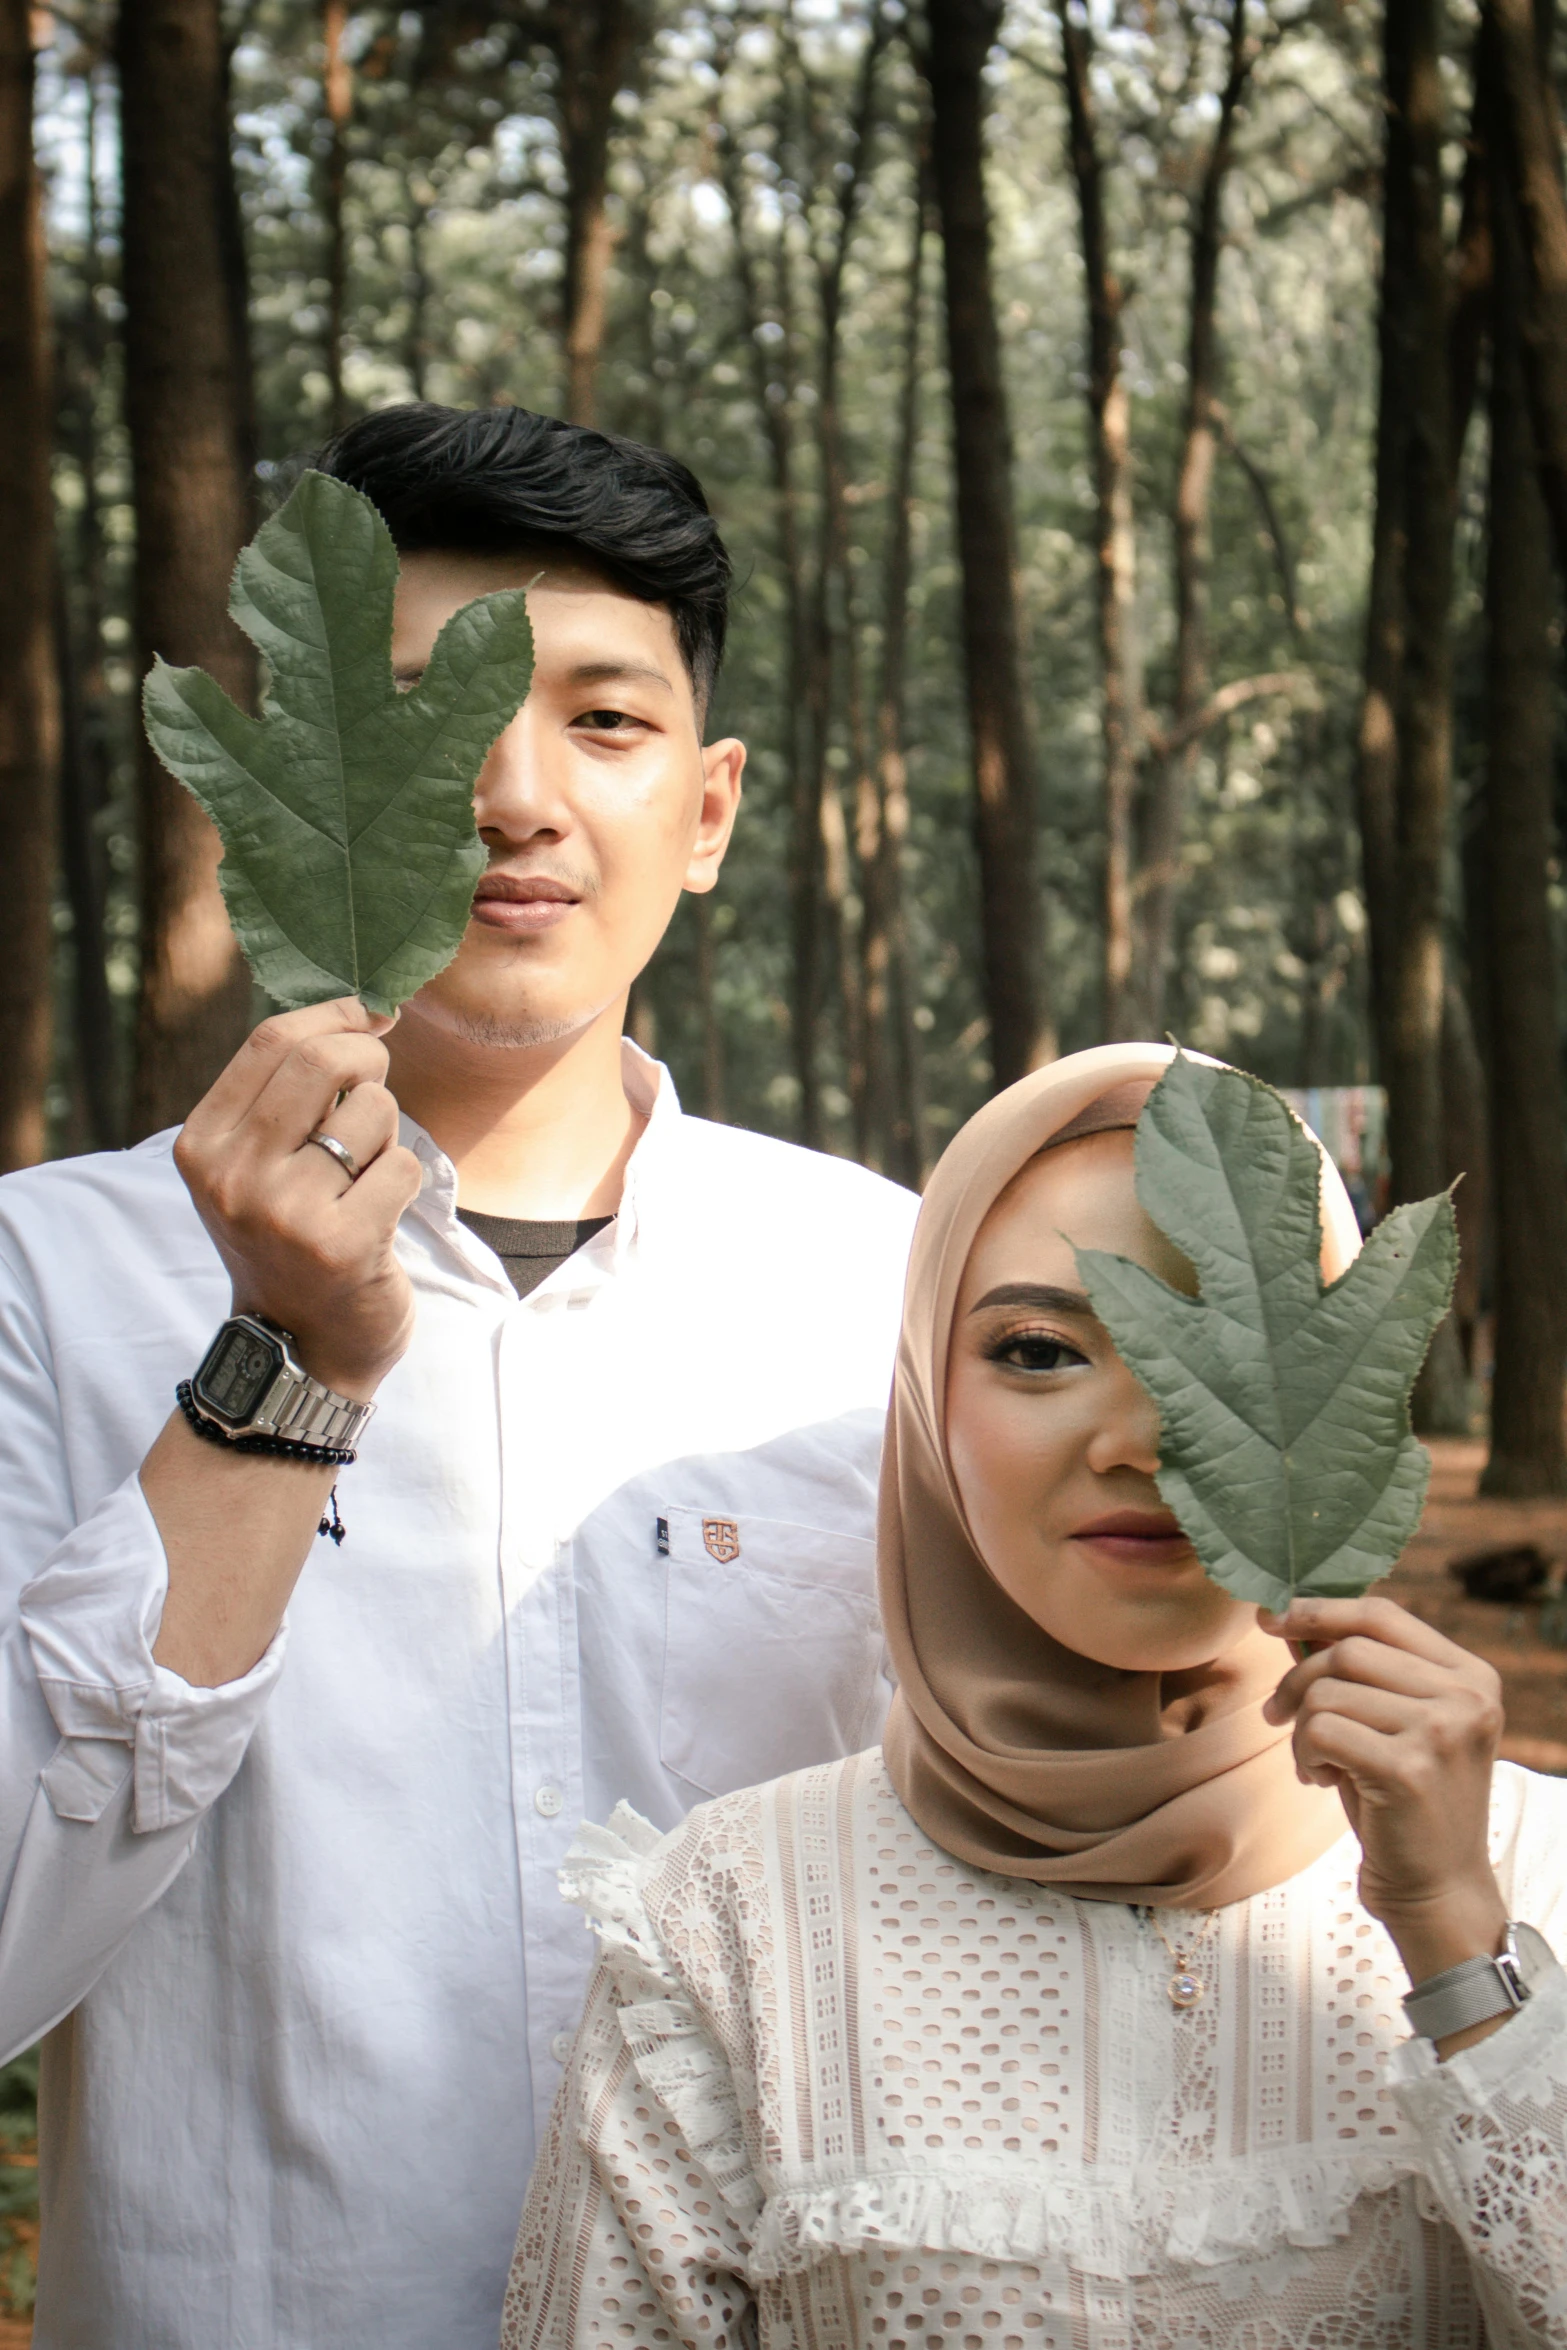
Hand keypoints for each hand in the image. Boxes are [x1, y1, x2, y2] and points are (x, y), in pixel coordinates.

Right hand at [174, 999, 421, 1400]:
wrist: (302, 1345)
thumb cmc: (291, 1237)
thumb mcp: (256, 1164)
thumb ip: (286, 1093)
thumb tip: (362, 1009)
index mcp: (202, 1145)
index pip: (272, 1041)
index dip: (335, 1014)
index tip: (370, 1015)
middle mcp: (233, 1178)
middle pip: (322, 1062)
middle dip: (370, 1056)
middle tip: (380, 1081)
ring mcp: (285, 1215)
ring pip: (374, 1111)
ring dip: (387, 1132)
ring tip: (363, 1176)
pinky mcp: (342, 1245)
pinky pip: (403, 1164)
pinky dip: (405, 1180)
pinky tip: (379, 1214)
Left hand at [1262, 1595, 1507, 2003]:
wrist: (1436, 1889)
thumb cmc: (1404, 1800)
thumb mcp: (1400, 1723)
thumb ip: (1366, 1672)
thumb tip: (1289, 1618)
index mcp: (1472, 1675)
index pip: (1383, 1615)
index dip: (1320, 1610)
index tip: (1272, 1618)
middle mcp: (1466, 1696)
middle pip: (1347, 1651)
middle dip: (1297, 1680)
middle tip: (1278, 1714)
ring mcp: (1441, 1731)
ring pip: (1327, 1692)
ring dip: (1302, 1729)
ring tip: (1319, 1764)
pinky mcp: (1409, 1769)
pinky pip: (1321, 1731)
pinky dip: (1305, 1756)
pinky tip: (1323, 1781)